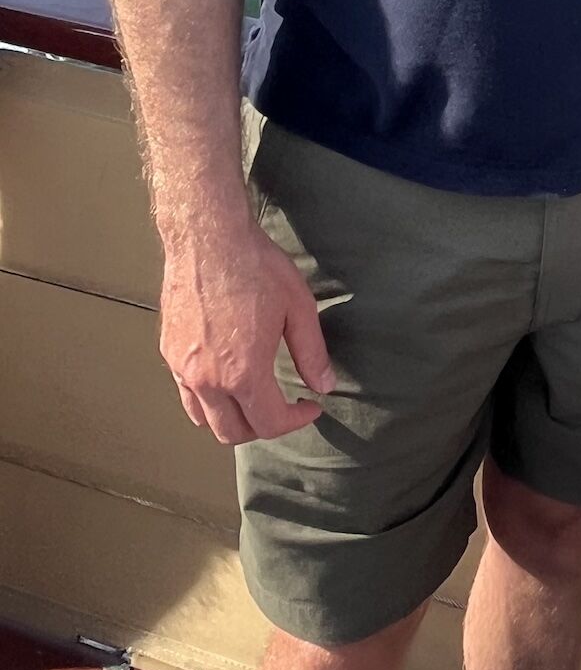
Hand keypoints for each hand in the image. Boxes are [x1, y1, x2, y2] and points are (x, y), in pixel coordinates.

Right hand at [159, 216, 333, 445]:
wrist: (208, 237)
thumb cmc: (255, 267)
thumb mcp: (298, 307)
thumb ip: (311, 353)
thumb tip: (324, 384)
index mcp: (243, 373)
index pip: (269, 423)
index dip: (296, 421)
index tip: (309, 407)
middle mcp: (207, 380)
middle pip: (232, 432)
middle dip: (263, 428)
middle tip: (283, 408)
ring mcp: (182, 368)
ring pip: (203, 419)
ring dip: (231, 418)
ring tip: (254, 398)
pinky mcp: (168, 353)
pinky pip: (186, 393)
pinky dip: (207, 398)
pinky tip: (226, 375)